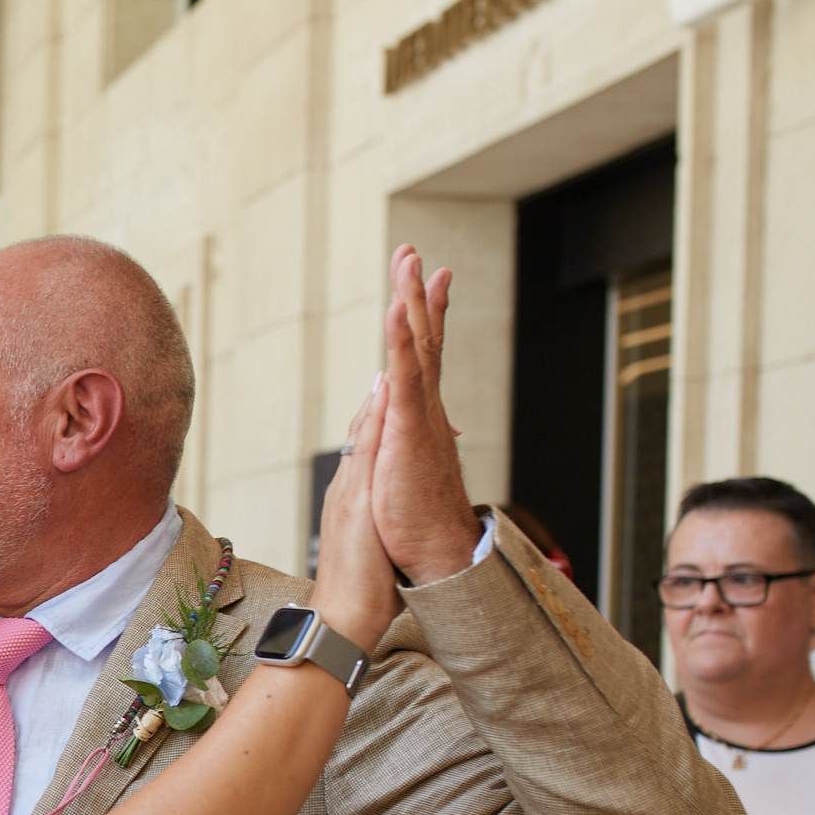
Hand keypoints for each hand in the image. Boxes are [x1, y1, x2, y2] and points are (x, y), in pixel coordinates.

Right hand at [311, 370, 403, 654]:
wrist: (340, 618)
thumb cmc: (359, 594)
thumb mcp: (368, 551)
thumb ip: (371, 530)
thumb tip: (378, 526)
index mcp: (351, 500)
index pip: (364, 450)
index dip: (376, 418)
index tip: (389, 388)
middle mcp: (347, 489)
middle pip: (361, 434)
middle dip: (375, 398)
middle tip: (389, 361)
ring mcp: (349, 492)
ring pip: (362, 434)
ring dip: (376, 398)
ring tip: (389, 362)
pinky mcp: (356, 500)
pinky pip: (367, 449)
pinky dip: (376, 419)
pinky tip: (387, 393)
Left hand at [372, 246, 481, 584]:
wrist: (427, 561)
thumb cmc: (408, 524)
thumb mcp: (391, 468)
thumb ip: (388, 429)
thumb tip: (387, 393)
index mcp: (414, 421)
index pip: (417, 360)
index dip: (421, 319)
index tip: (425, 280)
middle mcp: (421, 413)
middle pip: (421, 342)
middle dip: (418, 296)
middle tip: (414, 254)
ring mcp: (418, 421)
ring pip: (417, 351)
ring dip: (412, 304)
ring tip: (409, 263)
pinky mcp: (408, 434)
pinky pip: (405, 380)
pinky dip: (403, 343)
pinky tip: (398, 312)